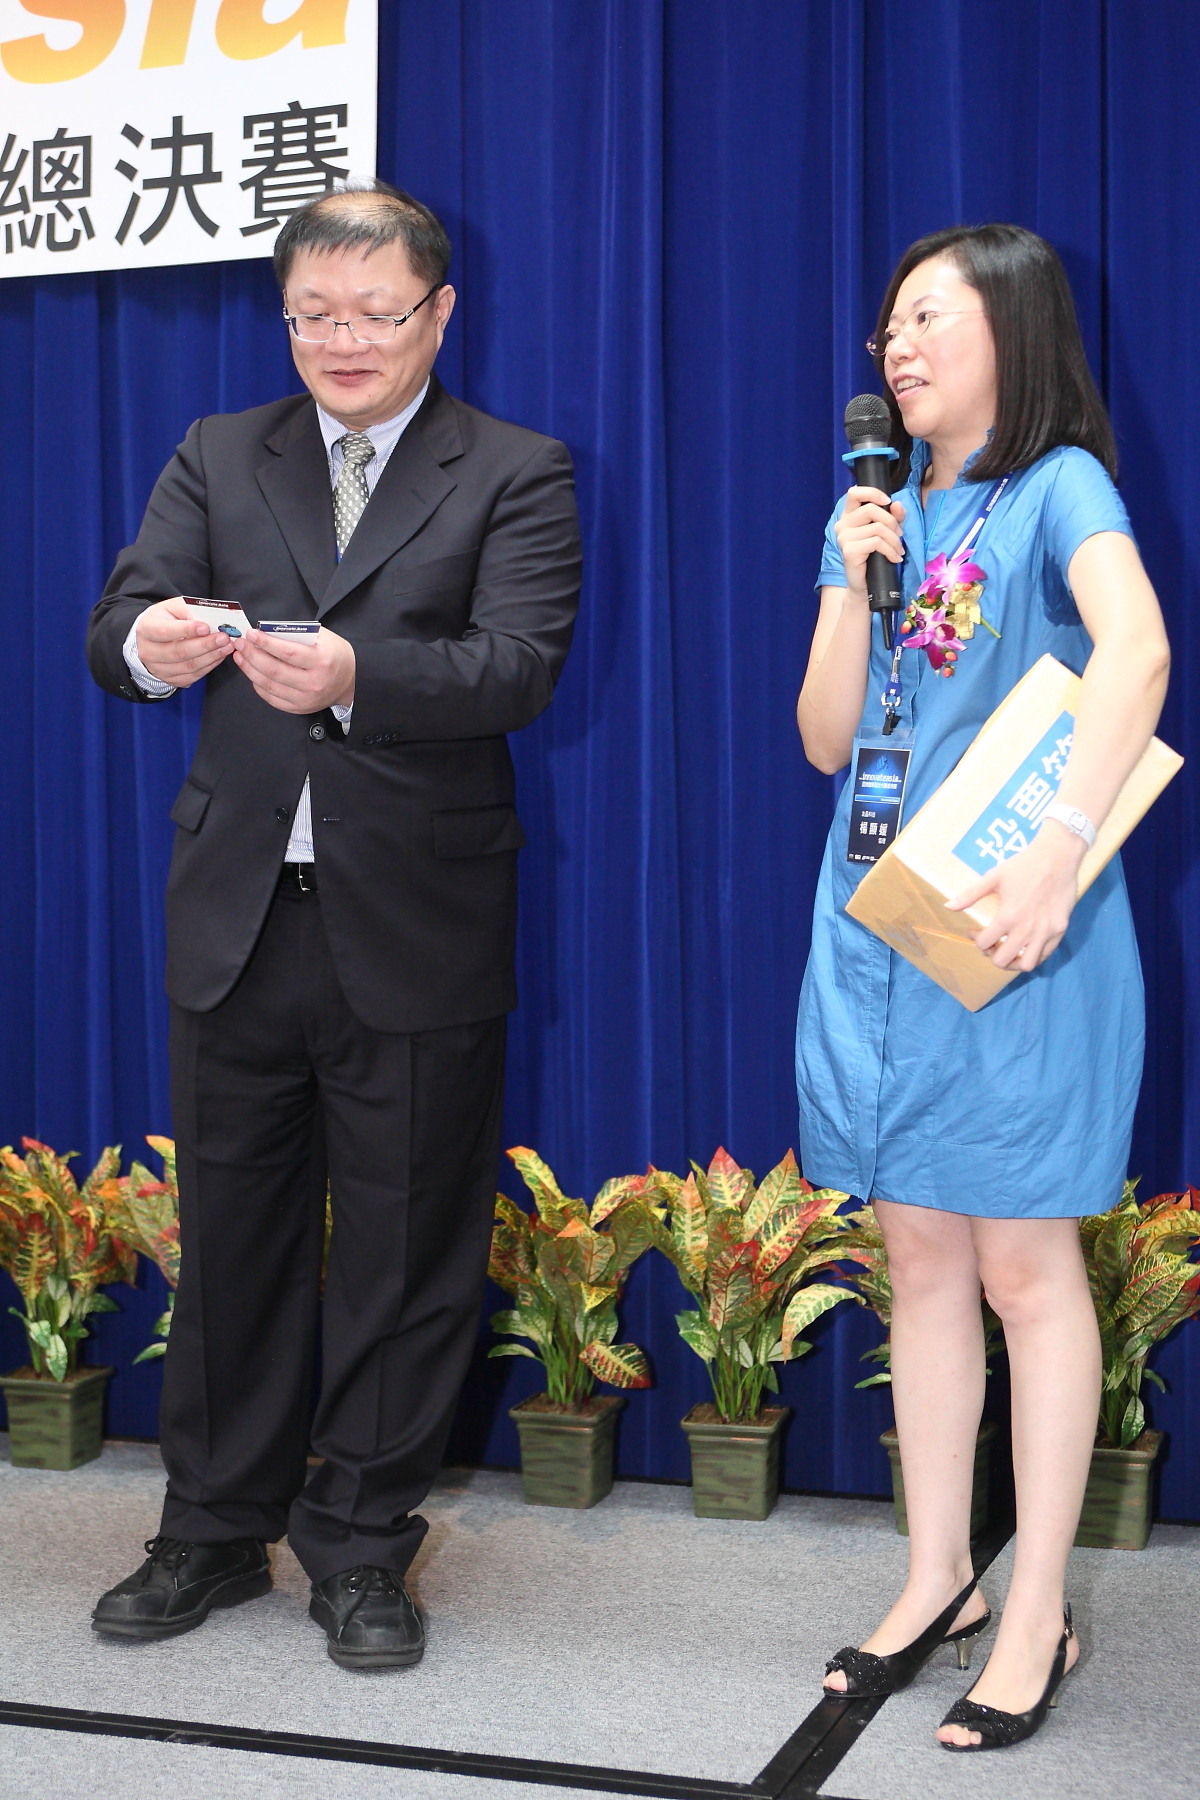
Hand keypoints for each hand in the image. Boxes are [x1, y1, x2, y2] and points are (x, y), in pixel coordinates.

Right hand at [136, 596, 235, 687]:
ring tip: (227, 647)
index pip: (165, 631)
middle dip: (205, 645)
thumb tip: (209, 620)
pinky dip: (209, 666)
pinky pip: (193, 676)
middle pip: (179, 652)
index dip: (186, 630)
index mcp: (146, 629)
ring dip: (211, 657)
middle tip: (224, 638)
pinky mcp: (171, 679)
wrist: (153, 640)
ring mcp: (159, 669)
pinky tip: (219, 656)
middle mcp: (149, 652)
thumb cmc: (165, 620)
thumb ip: (189, 610)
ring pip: (188, 666)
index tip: (206, 627)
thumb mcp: (172, 607)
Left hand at [233, 625, 355, 713]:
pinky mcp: (298, 708)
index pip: (287, 652)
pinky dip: (258, 685)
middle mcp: (313, 682)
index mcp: (321, 661)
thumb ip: (296, 634)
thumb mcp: (322, 637)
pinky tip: (252, 673)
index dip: (265, 643)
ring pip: (269, 685)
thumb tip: (267, 631)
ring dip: (250, 670)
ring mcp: (305, 698)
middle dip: (252, 655)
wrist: (350, 681)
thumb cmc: (334, 655)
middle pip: (274, 670)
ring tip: (241, 656)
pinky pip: (271, 698)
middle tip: (241, 644)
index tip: (251, 634)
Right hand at [833, 486, 906, 601]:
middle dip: (891, 522)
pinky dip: (890, 550)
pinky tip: (894, 558)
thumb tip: (897, 505)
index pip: (854, 493)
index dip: (872, 493)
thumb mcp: (887, 532)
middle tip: (899, 536)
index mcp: (849, 516)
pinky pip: (876, 542)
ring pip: (877, 527)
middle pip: (871, 509)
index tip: (888, 502)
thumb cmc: (874, 557)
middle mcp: (842, 524)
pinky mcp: (849, 551)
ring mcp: (843, 538)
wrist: (865, 585)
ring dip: (894, 540)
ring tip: (898, 550)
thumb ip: (894, 517)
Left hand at [945, 821, 1086, 972]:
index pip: (984, 944)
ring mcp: (1046, 931)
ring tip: (1008, 950)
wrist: (1057, 856)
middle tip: (991, 943)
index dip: (976, 939)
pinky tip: (1025, 945)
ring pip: (1027, 964)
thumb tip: (948, 907)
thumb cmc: (1023, 865)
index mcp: (1008, 916)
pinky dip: (1032, 955)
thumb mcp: (993, 877)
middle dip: (992, 954)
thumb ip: (970, 895)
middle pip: (1003, 960)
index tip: (975, 931)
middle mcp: (1027, 928)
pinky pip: (1045, 954)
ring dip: (1013, 962)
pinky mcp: (1060, 930)